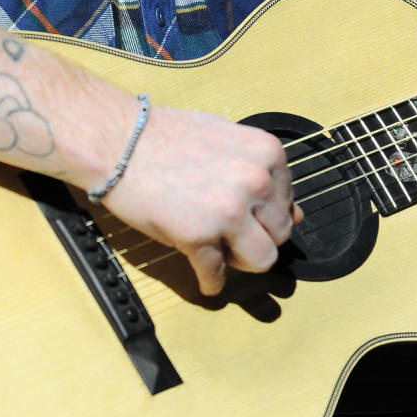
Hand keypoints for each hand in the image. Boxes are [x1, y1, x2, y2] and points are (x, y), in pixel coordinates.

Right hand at [102, 103, 301, 295]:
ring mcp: (228, 210)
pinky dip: (208, 279)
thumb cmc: (167, 137)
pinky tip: (199, 268)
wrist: (120, 139)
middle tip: (224, 227)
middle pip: (278, 235)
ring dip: (238, 260)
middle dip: (254, 237)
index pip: (287, 204)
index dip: (262, 213)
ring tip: (215, 245)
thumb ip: (263, 175)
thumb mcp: (227, 142)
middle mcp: (255, 181)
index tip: (241, 209)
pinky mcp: (198, 236)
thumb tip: (296, 215)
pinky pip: (216, 277)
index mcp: (267, 154)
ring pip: (260, 261)